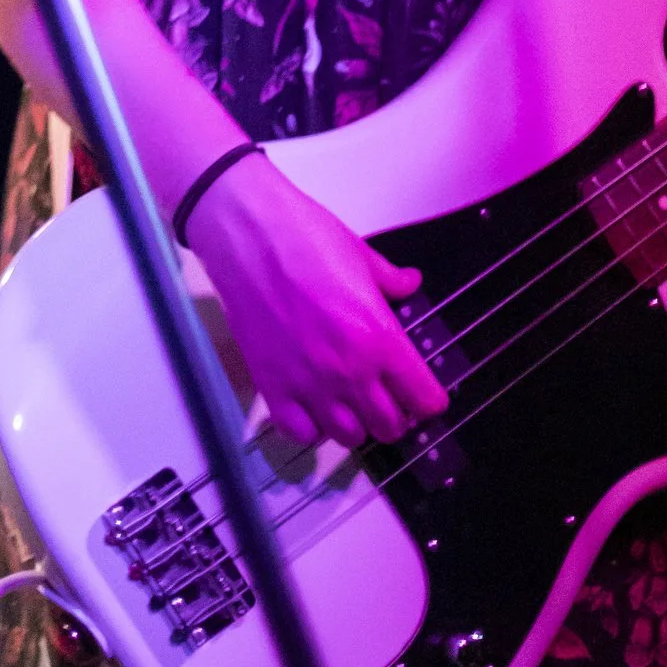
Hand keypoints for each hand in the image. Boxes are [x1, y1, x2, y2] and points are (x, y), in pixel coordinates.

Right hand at [184, 152, 449, 450]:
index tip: (416, 387)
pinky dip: (308, 424)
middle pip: (390, 428)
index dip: (425, 397)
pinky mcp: (269, 384)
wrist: (241, 228)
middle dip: (393, 413)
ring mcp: (307, 382)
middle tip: (381, 392)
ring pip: (349, 438)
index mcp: (379, 337)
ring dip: (352, 421)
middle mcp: (348, 370)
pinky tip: (307, 400)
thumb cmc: (300, 232)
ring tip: (343, 397)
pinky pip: (300, 433)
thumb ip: (390, 280)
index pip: (425, 402)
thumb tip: (409, 284)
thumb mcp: (358, 252)